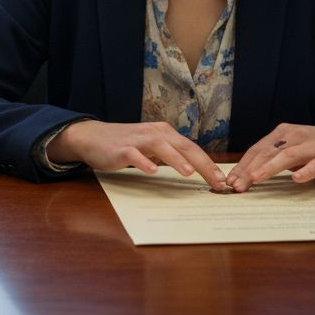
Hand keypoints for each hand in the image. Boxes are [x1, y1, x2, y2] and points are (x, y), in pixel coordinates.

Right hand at [48, 120, 227, 188]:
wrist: (92, 137)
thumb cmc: (125, 145)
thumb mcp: (151, 147)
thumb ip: (170, 155)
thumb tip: (194, 169)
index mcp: (165, 133)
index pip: (192, 148)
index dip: (208, 164)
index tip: (221, 180)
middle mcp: (154, 133)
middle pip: (183, 147)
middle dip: (202, 164)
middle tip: (216, 181)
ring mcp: (138, 140)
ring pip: (161, 147)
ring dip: (176, 159)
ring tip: (189, 173)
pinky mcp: (121, 149)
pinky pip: (134, 155)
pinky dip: (144, 162)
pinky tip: (151, 171)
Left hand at [224, 123, 314, 190]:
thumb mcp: (292, 147)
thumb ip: (274, 157)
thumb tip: (248, 174)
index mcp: (282, 134)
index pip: (257, 150)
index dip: (242, 165)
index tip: (230, 180)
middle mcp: (294, 137)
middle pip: (267, 153)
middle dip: (250, 170)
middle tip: (236, 185)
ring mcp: (311, 147)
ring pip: (287, 156)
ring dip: (269, 168)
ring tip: (255, 179)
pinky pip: (314, 165)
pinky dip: (305, 172)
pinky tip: (296, 179)